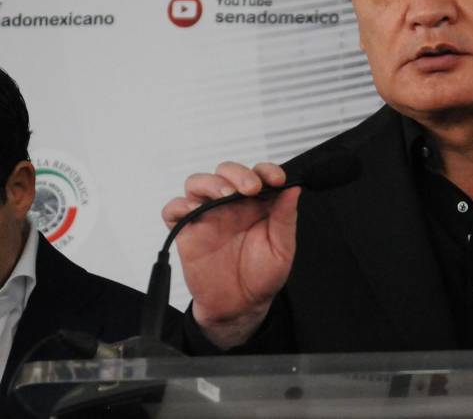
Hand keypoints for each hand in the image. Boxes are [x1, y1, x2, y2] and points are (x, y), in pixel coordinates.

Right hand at [161, 161, 299, 348]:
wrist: (240, 306)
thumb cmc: (262, 276)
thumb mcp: (282, 248)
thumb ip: (285, 217)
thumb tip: (294, 188)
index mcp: (257, 204)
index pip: (259, 174)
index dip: (267, 170)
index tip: (277, 179)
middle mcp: (231, 205)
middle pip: (226, 171)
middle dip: (238, 173)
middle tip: (251, 188)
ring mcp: (207, 215)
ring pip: (198, 182)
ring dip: (211, 183)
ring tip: (226, 196)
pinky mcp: (187, 231)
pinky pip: (173, 209)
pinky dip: (179, 205)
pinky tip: (194, 211)